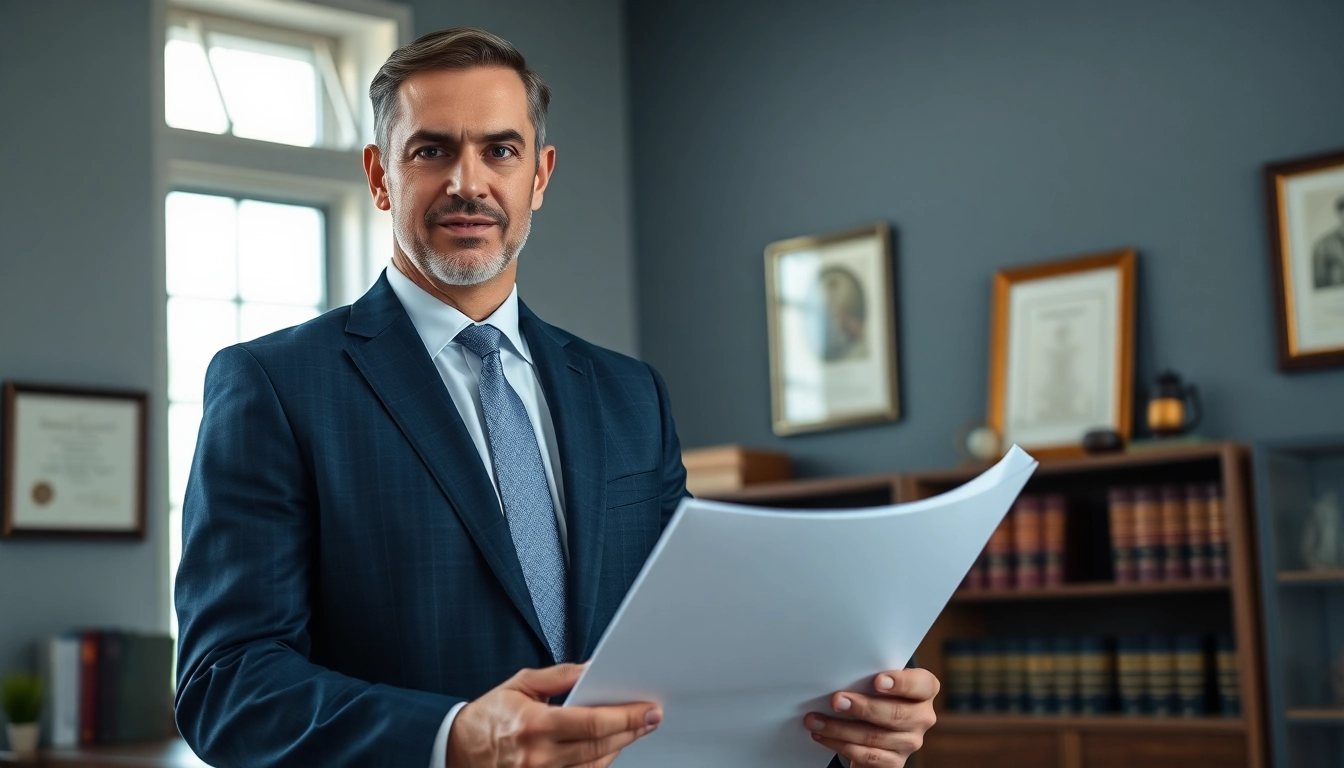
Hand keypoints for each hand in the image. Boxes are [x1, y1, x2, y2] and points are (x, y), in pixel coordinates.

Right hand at [447, 663, 661, 767]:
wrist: (456, 751)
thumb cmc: (487, 716)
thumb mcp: (520, 685)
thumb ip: (560, 677)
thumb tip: (594, 669)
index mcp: (533, 725)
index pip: (591, 723)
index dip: (625, 717)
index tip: (648, 708)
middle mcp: (538, 757)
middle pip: (599, 747)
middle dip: (631, 731)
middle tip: (652, 717)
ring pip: (594, 767)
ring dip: (619, 748)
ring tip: (634, 729)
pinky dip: (600, 764)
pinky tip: (610, 749)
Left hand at [804, 668, 938, 766]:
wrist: (878, 728)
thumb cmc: (876, 694)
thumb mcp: (877, 682)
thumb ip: (869, 677)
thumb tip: (841, 674)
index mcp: (924, 690)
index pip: (922, 685)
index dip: (901, 683)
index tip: (877, 681)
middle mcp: (922, 717)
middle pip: (896, 714)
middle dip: (863, 707)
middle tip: (836, 701)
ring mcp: (910, 742)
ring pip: (876, 737)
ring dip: (840, 728)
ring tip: (816, 720)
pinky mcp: (895, 762)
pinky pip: (868, 756)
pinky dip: (841, 745)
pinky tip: (823, 736)